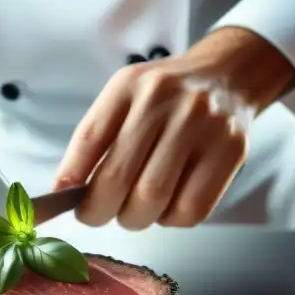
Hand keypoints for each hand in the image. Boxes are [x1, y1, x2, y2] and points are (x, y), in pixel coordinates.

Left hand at [55, 27, 294, 229]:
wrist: (228, 75)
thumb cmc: (166, 98)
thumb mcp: (126, 98)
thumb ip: (97, 139)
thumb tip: (66, 191)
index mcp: (130, 85)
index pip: (90, 138)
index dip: (71, 177)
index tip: (63, 200)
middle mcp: (165, 100)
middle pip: (119, 178)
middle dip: (99, 210)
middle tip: (97, 215)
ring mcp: (201, 125)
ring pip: (154, 198)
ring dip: (135, 218)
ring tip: (134, 210)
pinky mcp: (230, 150)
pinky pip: (191, 209)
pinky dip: (171, 220)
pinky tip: (168, 206)